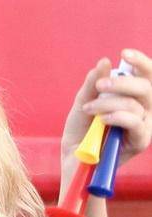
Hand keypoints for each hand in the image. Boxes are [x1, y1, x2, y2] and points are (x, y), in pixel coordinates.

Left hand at [61, 49, 151, 169]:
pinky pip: (136, 123)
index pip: (146, 76)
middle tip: (99, 86)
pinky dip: (119, 117)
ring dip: (111, 102)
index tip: (124, 54)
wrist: (72, 161)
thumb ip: (92, 85)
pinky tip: (103, 119)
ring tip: (89, 108)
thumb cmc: (79, 134)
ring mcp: (143, 126)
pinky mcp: (140, 142)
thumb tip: (104, 61)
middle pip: (146, 87)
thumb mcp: (82, 105)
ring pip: (137, 104)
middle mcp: (143, 111)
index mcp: (133, 99)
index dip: (141, 63)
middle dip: (122, 83)